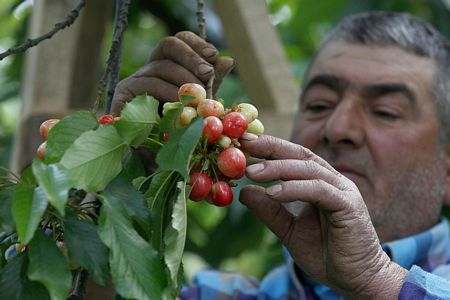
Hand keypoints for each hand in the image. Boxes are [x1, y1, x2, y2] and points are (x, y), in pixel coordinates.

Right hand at [111, 31, 233, 114]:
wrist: (151, 149)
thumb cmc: (178, 123)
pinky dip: (165, 92)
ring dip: (183, 80)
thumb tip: (228, 60)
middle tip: (207, 74)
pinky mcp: (123, 92)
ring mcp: (136, 77)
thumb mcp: (200, 100)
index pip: (181, 40)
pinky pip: (146, 85)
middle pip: (169, 45)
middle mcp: (152, 65)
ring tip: (198, 96)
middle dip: (191, 57)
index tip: (213, 56)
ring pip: (160, 67)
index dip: (197, 44)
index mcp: (170, 62)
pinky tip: (179, 104)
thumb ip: (212, 82)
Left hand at [239, 134, 407, 297]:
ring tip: (251, 172)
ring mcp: (343, 191)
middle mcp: (332, 181)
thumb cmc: (325, 253)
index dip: (269, 148)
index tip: (242, 143)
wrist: (356, 279)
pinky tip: (273, 192)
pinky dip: (295, 189)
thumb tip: (244, 191)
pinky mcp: (349, 206)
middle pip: (300, 155)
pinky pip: (319, 191)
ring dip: (278, 168)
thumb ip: (269, 210)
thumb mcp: (289, 230)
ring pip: (308, 170)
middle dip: (272, 148)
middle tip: (244, 146)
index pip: (293, 157)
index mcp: (319, 182)